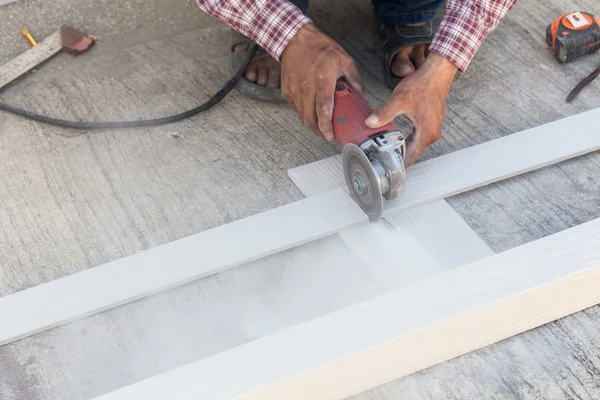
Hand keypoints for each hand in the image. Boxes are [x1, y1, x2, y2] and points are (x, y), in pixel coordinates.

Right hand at [280, 24, 362, 140]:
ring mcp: (294, 89)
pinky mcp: (286, 90)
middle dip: (318, 130)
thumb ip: (354, 80)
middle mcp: (306, 86)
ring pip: (301, 115)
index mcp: (323, 79)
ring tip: (319, 126)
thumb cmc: (321, 49)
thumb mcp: (344, 60)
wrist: (296, 40)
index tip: (330, 136)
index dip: (326, 126)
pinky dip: (303, 114)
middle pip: (310, 117)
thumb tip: (361, 97)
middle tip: (326, 135)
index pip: (324, 109)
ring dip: (310, 124)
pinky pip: (295, 108)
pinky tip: (310, 113)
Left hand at [365, 53, 457, 165]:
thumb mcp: (399, 99)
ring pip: (415, 146)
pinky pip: (417, 138)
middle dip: (396, 157)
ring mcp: (433, 129)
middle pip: (412, 153)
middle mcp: (432, 135)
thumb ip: (384, 113)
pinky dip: (407, 141)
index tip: (382, 167)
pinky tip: (395, 140)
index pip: (410, 157)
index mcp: (426, 134)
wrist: (436, 73)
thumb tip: (370, 123)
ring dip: (401, 149)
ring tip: (384, 152)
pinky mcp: (430, 123)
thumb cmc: (422, 85)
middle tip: (378, 160)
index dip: (396, 163)